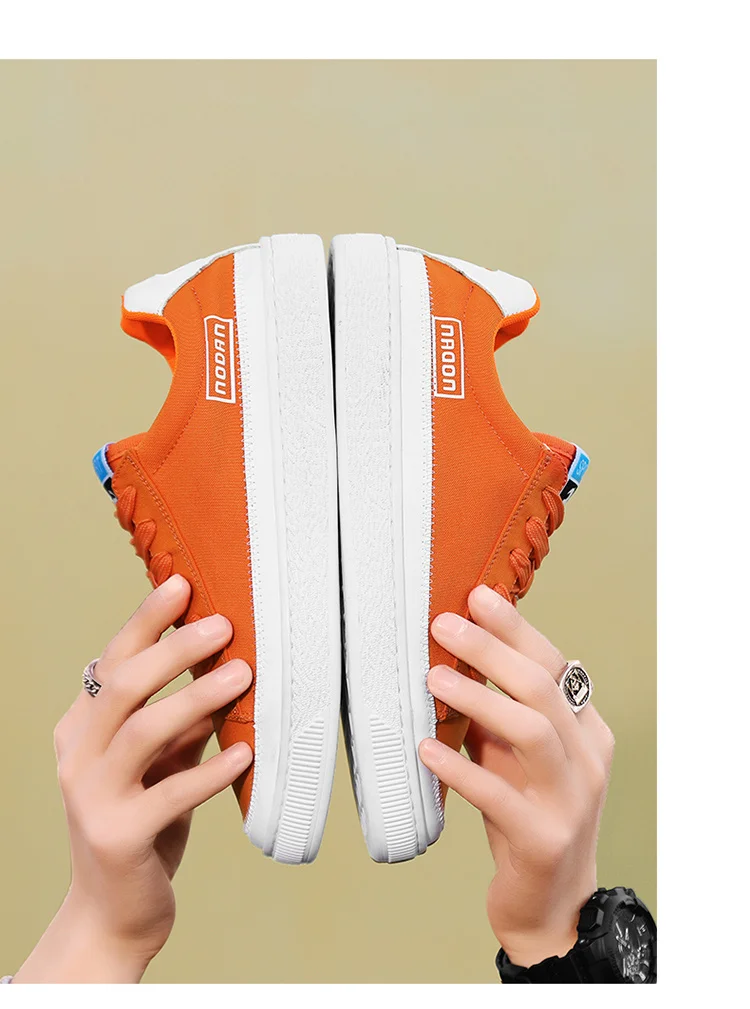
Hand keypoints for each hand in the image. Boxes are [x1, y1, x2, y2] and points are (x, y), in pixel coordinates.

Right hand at [14, 575, 253, 982]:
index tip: (183, 583)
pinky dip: (210, 770)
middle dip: (175, 648)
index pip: (112, 661)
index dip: (146, 620)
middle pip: (124, 686)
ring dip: (196, 698)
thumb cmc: (144, 821)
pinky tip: (246, 753)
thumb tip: (227, 660)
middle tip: (224, 624)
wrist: (112, 912)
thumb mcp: (161, 760)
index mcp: (82, 728)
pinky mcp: (119, 837)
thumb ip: (183, 717)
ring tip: (243, 675)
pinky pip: (170, 794)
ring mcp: (92, 798)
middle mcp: (78, 756)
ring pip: (143, 731)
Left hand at [419, 584, 613, 968]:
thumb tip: (448, 656)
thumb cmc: (525, 814)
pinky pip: (499, 797)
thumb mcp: (515, 756)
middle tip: (445, 624)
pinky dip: (460, 769)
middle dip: (493, 649)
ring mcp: (570, 800)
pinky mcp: (542, 839)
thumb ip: (495, 712)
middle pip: (543, 688)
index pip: (555, 665)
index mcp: (586, 730)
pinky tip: (427, 750)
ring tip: (433, 679)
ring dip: (479, 699)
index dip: (516, 628)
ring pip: (532, 731)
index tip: (477, 596)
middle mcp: (587, 759)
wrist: (550, 905)